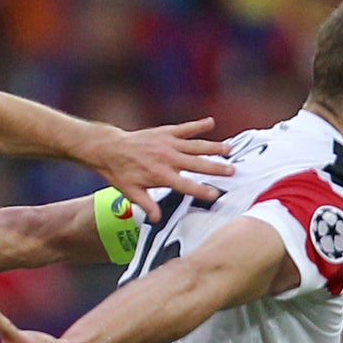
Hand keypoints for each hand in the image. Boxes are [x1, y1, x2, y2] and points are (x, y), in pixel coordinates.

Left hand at [85, 117, 231, 220]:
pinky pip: (184, 128)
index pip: (186, 185)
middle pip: (197, 164)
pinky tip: (210, 122)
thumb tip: (157, 220)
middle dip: (216, 168)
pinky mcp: (165, 132)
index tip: (215, 194)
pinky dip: (197, 125)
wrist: (109, 148)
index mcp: (161, 176)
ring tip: (229, 149)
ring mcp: (168, 144)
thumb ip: (147, 205)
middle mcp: (168, 158)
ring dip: (213, 147)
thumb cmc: (120, 172)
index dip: (201, 190)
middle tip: (232, 171)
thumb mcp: (131, 193)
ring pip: (195, 146)